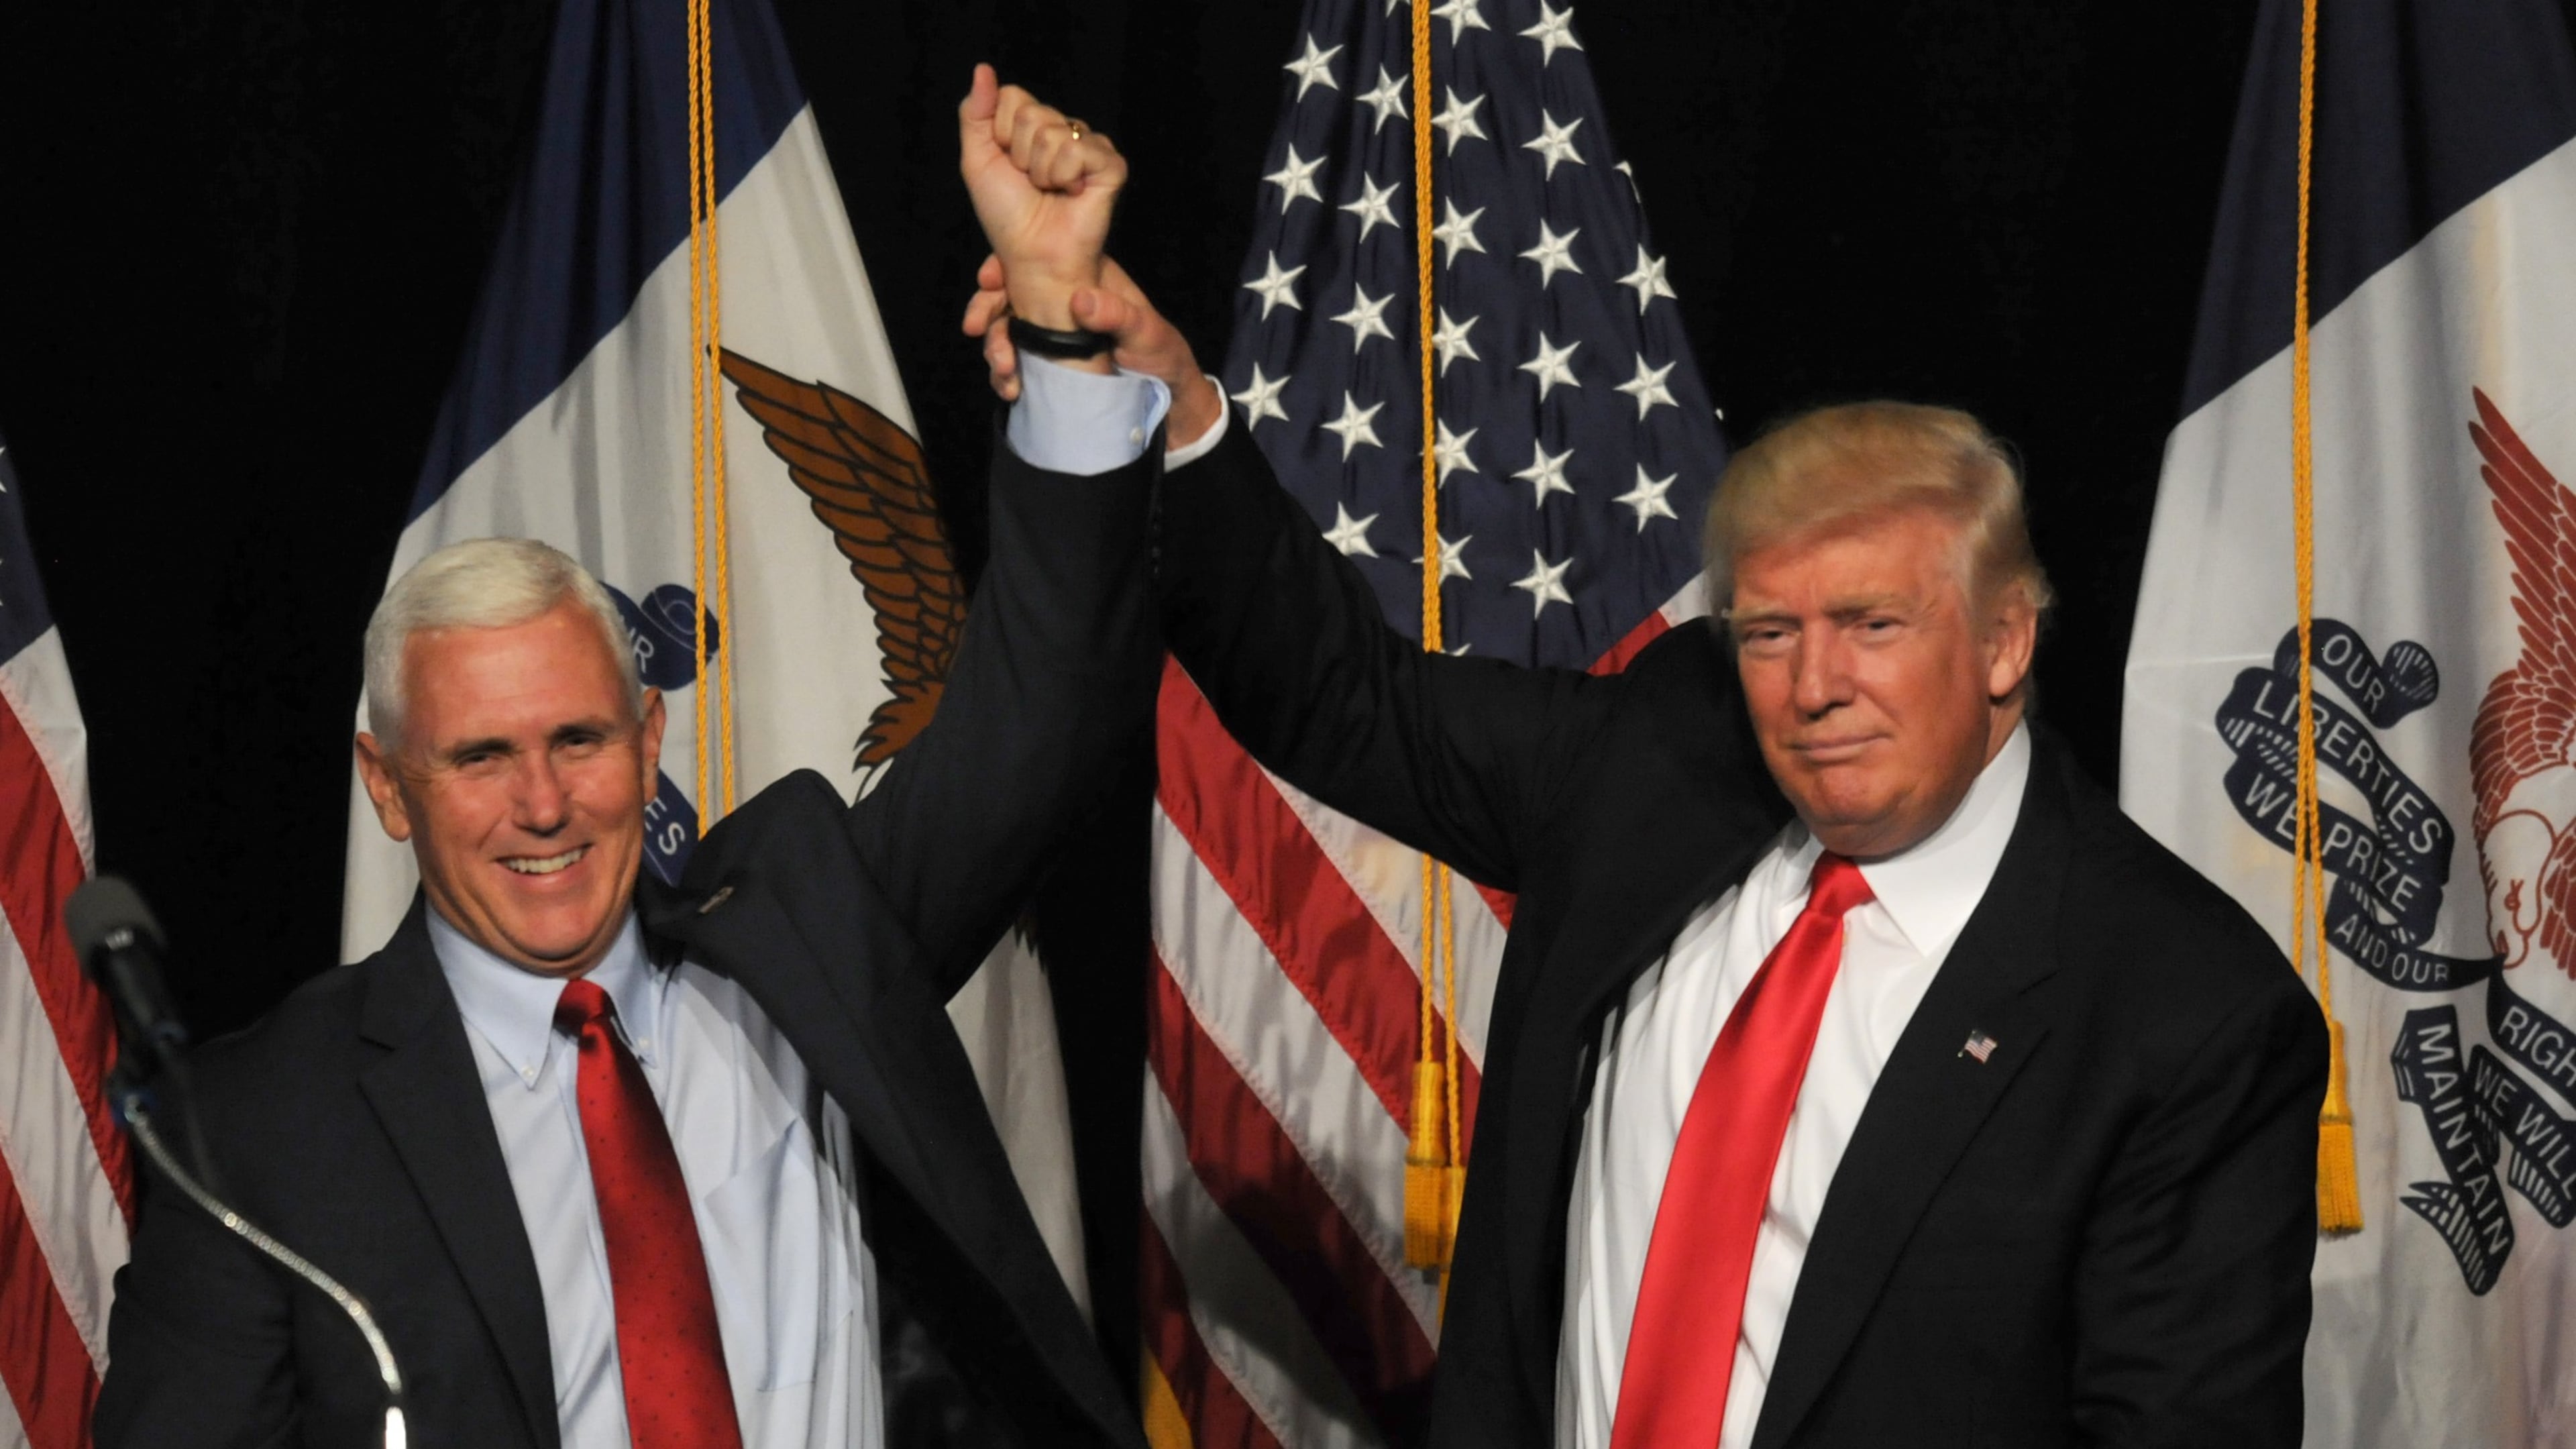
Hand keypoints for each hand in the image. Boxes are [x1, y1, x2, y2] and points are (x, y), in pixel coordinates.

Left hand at [957, 64, 1122, 334]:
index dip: (1000, 133)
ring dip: (1040, 170)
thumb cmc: (1007, 216)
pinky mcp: (1110, 165)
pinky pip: (1077, 150)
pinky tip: (1072, 193)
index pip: (1014, 96)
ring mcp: (1089, 147)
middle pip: (1032, 112)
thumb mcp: (977, 159)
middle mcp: (1063, 132)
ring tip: (1050, 192)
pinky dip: (1064, 177)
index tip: (1008, 165)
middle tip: (1031, 184)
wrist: (1032, 255)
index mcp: (1033, 129)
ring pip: (1053, 131)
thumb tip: (982, 69)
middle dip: (1020, 153)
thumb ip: (975, 112)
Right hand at [962, 252, 1225, 450]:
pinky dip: (1005, 375)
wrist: (1168, 401)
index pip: (1034, 261)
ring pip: (1007, 332)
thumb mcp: (1148, 333)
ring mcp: (1052, 336)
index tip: (987, 282)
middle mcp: (1061, 304)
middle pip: (1010, 296)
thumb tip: (1080, 300)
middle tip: (976, 330)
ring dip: (995, 350)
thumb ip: (1118, 315)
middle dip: (988, 312)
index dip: (1004, 268)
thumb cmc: (1164, 356)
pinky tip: (1009, 389)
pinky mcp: (1048, 366)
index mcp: (1083, 279)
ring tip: (1004, 373)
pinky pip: (1017, 364)